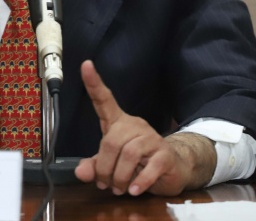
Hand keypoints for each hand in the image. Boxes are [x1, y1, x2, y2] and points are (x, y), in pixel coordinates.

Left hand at [74, 60, 215, 195]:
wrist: (173, 169)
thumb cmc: (139, 163)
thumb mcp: (112, 165)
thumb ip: (95, 166)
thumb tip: (81, 172)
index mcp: (119, 123)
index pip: (104, 100)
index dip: (94, 84)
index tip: (85, 65)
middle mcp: (135, 126)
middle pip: (111, 141)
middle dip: (104, 168)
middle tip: (106, 184)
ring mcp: (152, 138)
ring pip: (129, 154)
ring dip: (120, 177)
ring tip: (120, 188)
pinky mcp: (165, 154)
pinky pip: (150, 167)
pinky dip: (139, 182)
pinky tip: (134, 190)